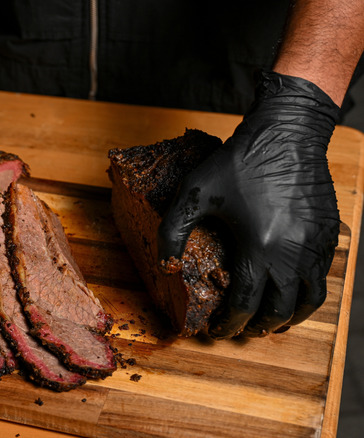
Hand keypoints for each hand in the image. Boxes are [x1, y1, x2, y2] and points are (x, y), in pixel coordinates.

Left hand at [158, 70, 340, 338]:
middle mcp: (294, 254)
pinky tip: (288, 290)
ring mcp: (317, 246)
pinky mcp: (329, 235)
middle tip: (241, 329)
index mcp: (260, 247)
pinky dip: (305, 294)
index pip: (246, 305)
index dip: (230, 324)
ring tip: (268, 320)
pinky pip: (322, 277)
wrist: (286, 134)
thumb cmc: (238, 163)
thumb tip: (165, 267)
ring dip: (288, 317)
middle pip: (280, 311)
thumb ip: (172, 231)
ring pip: (309, 300)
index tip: (217, 330)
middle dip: (258, 327)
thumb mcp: (194, 193)